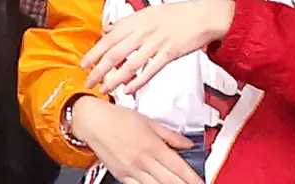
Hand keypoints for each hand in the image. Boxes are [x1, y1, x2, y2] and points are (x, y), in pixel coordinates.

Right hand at [70, 96, 202, 183]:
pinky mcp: (122, 176)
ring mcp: (131, 170)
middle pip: (168, 180)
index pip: (177, 165)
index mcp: (151, 145)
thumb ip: (170, 134)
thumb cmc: (119, 118)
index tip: (200, 182)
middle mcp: (142, 160)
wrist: (94, 122)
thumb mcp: (149, 121)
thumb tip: (187, 143)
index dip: (191, 177)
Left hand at [82, 0, 235, 95]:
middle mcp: (144, 30)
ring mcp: (156, 42)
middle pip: (115, 53)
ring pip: (129, 64)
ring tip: (104, 89)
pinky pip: (149, 70)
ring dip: (114, 79)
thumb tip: (108, 29)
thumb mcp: (149, 11)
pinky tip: (128, 90)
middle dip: (99, 69)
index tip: (83, 64)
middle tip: (88, 82)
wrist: (203, 15)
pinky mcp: (169, 53)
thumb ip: (128, 22)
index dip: (95, 52)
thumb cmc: (177, 14)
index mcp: (137, 20)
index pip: (109, 38)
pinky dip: (137, 81)